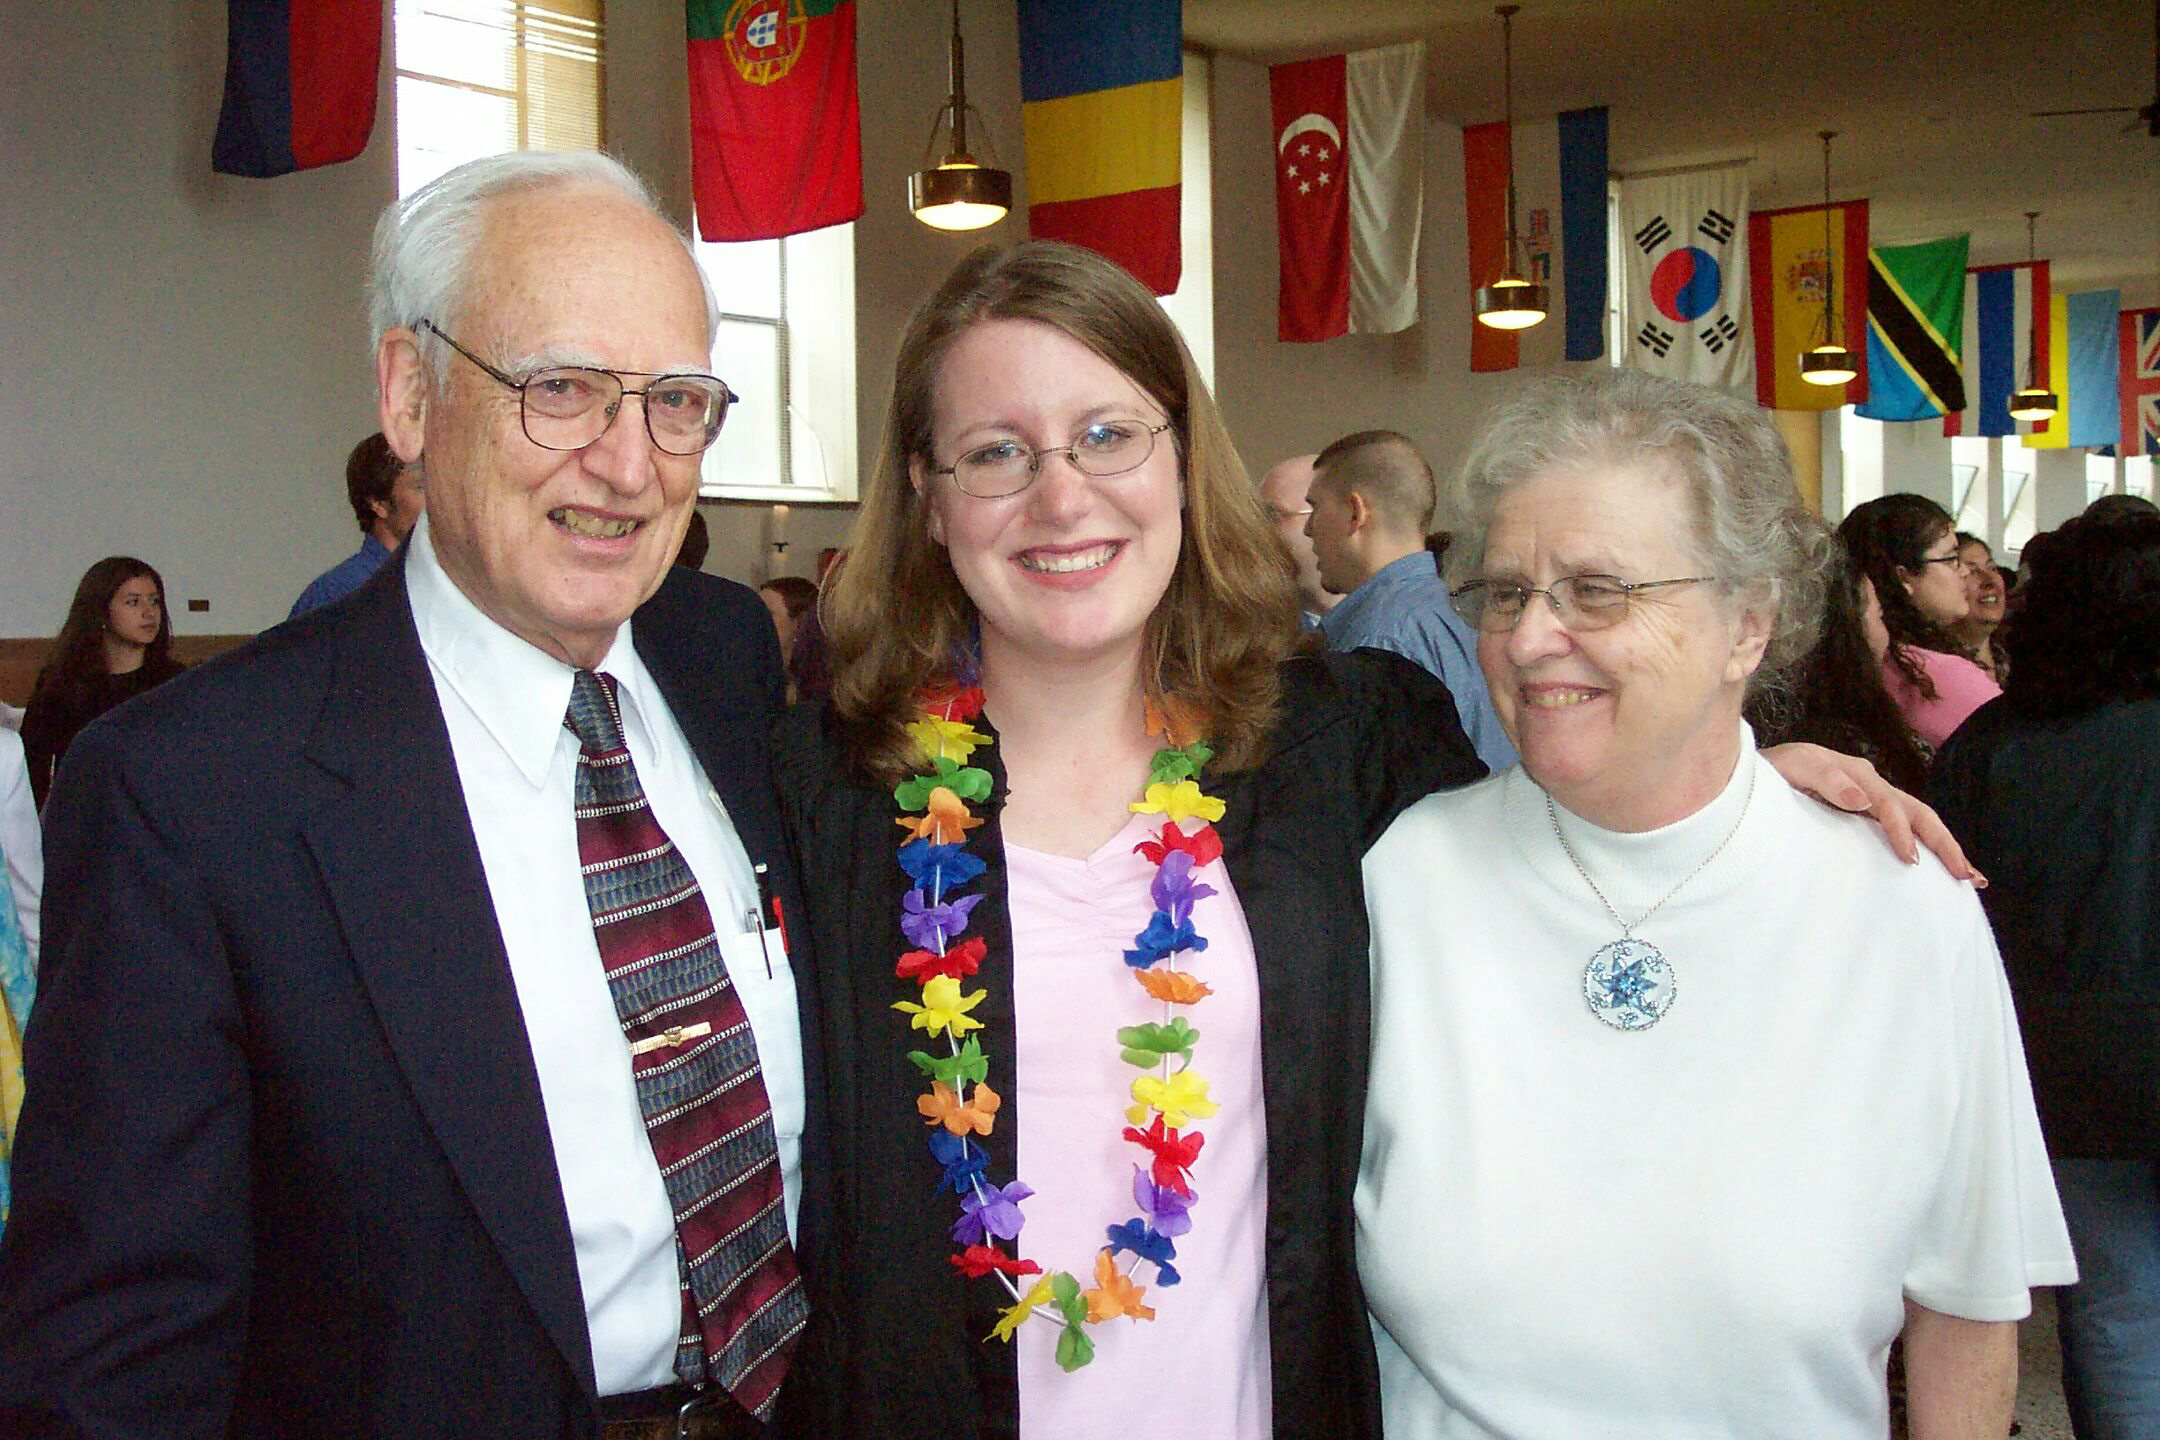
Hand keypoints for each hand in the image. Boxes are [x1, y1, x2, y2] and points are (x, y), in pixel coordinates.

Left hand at [1759, 743, 1982, 884]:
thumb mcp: (1791, 766)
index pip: (1889, 804)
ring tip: (1970, 878)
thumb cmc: (1768, 772)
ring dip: (1944, 848)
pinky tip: (1940, 869)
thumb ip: (1823, 778)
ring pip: (1917, 822)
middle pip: (1917, 812)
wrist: (1749, 775)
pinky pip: (1902, 830)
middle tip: (1964, 875)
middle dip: (1943, 843)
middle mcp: (1870, 786)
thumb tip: (1861, 799)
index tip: (1910, 859)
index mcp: (1856, 775)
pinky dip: (1926, 848)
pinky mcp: (1863, 816)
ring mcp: (1870, 801)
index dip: (1901, 830)